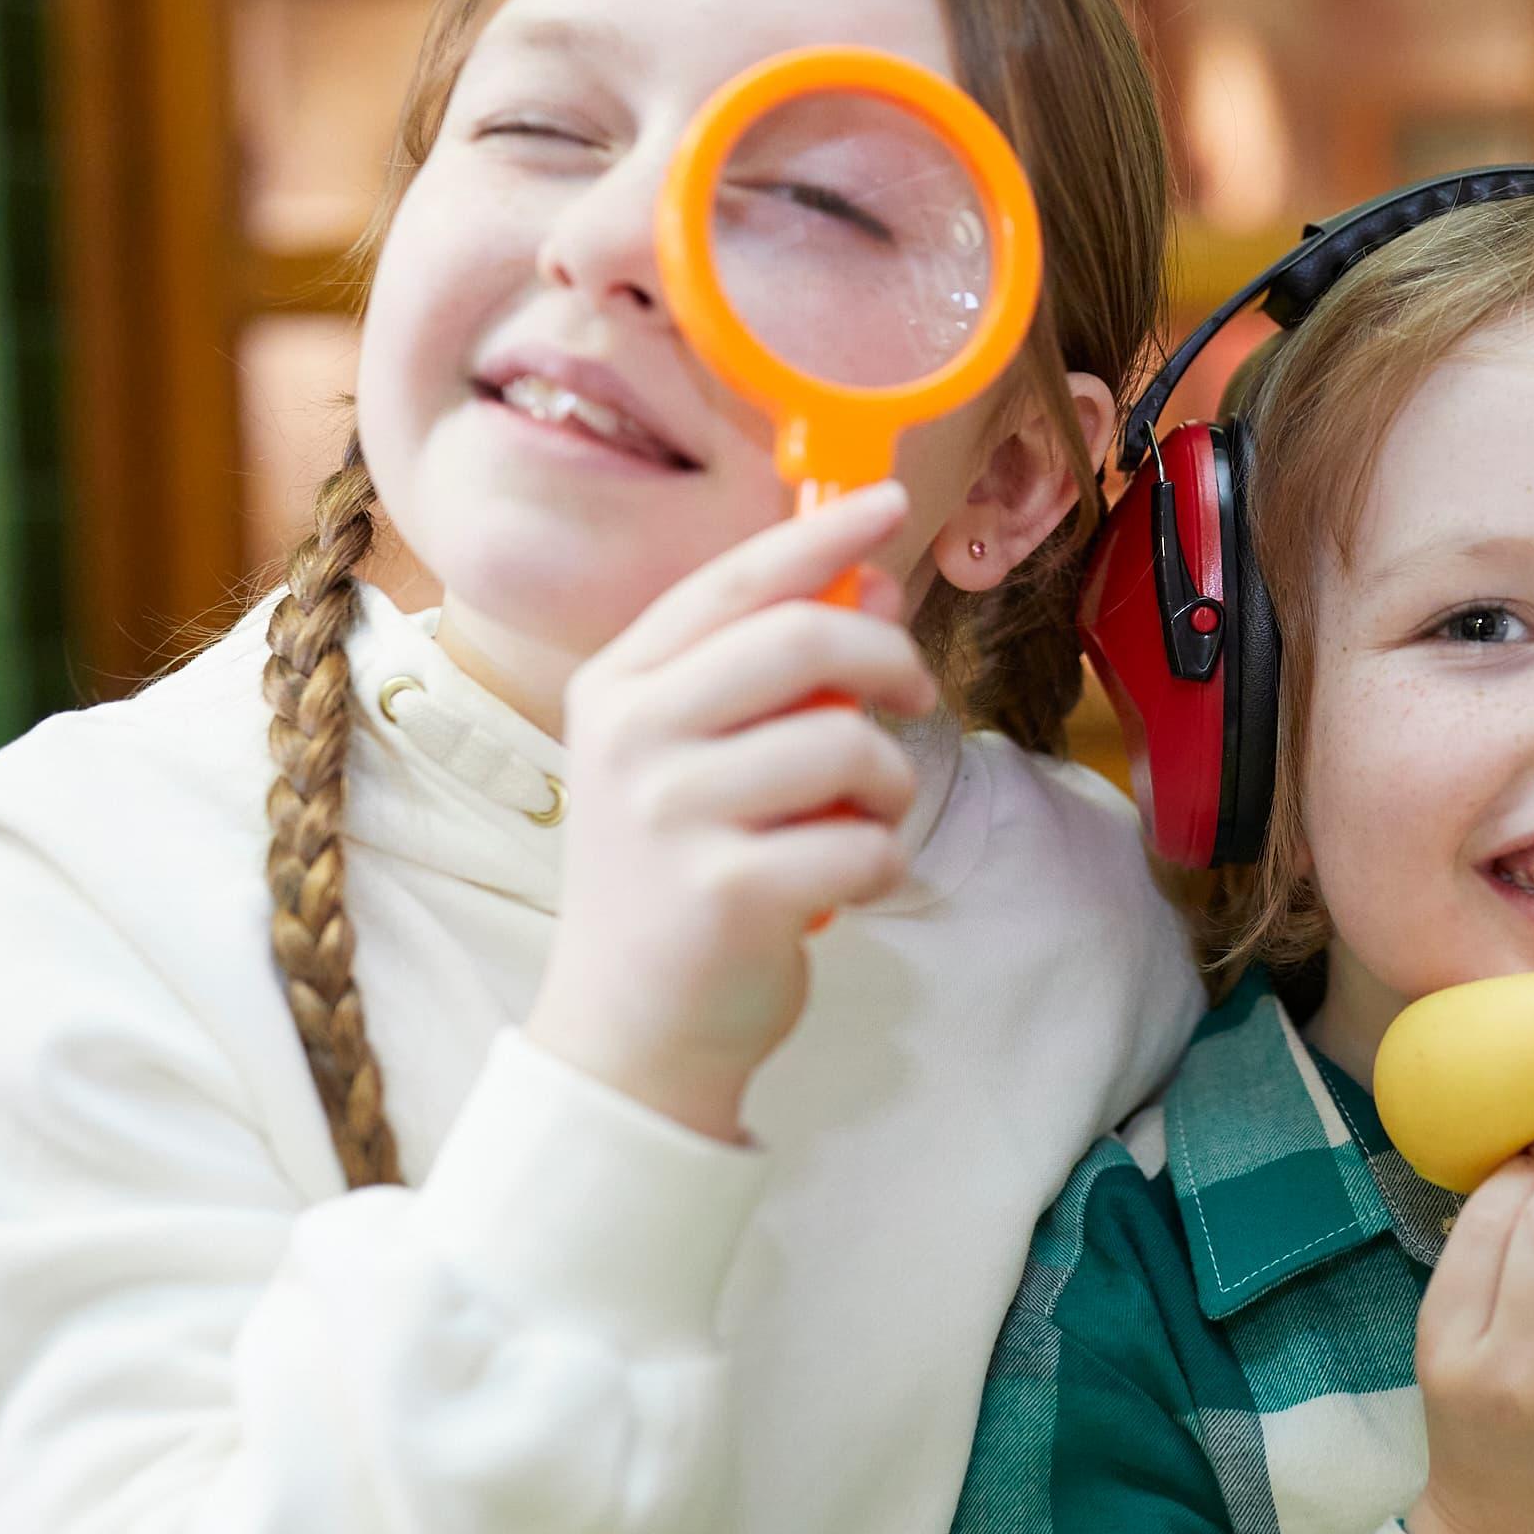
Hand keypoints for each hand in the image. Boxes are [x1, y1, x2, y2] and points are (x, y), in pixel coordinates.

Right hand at [524, 483, 937, 1138]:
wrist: (631, 1029)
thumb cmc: (680, 877)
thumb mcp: (703, 759)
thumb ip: (776, 670)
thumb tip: (873, 582)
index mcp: (618, 686)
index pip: (734, 581)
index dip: (821, 534)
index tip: (891, 503)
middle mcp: (632, 737)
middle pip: (801, 640)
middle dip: (888, 660)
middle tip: (915, 696)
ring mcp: (671, 814)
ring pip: (847, 742)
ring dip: (890, 781)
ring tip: (866, 815)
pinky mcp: (726, 892)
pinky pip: (863, 841)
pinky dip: (881, 860)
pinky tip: (846, 884)